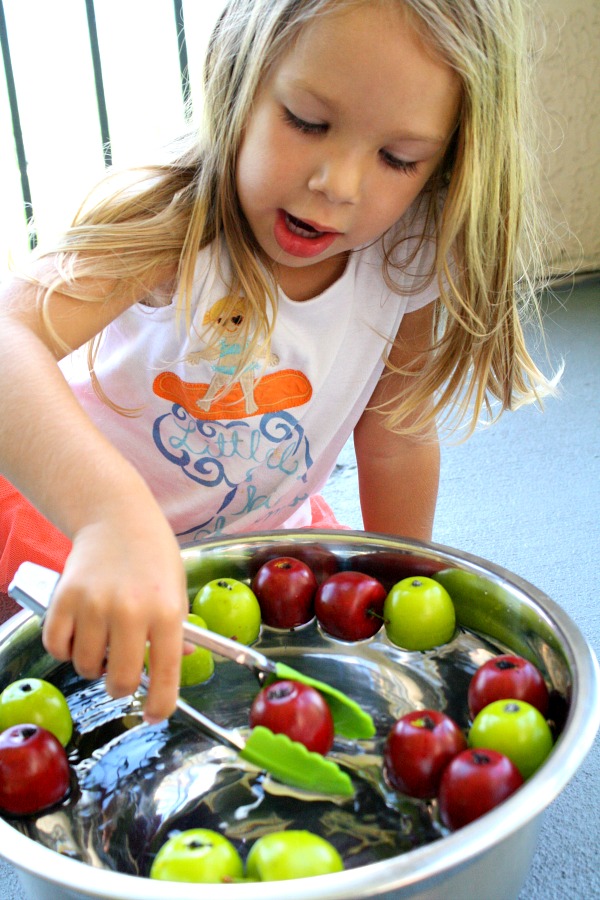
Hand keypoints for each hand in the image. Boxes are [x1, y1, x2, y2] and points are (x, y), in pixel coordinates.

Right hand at [41, 504, 187, 723]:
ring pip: (87, 667)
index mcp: (166, 611)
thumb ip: (175, 631)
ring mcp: (94, 605)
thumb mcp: (177, 590)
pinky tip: (80, 633)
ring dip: (94, 664)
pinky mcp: (64, 599)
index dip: (160, 705)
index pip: (166, 674)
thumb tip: (175, 666)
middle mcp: (130, 610)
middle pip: (122, 681)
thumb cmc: (152, 556)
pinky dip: (66, 649)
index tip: (154, 716)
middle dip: (122, 687)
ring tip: (103, 640)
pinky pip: (57, 647)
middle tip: (123, 674)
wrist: (116, 518)